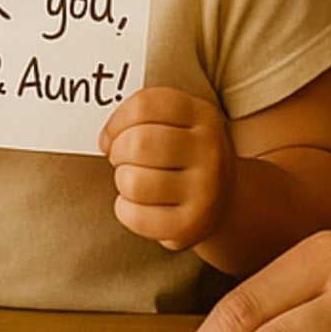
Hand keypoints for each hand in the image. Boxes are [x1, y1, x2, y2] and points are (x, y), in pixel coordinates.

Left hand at [100, 87, 234, 252]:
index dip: (117, 120)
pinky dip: (124, 209)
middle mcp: (209, 151)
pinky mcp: (191, 225)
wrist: (225, 200)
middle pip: (138, 144)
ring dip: (122, 180)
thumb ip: (141, 117)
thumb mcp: (177, 122)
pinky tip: (137, 204)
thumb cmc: (184, 154)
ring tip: (133, 179)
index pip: (145, 105)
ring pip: (133, 182)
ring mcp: (204, 191)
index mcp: (203, 115)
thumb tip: (105, 139)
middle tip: (123, 158)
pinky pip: (136, 216)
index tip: (113, 133)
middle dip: (118, 152)